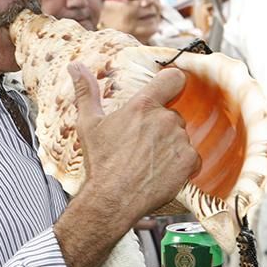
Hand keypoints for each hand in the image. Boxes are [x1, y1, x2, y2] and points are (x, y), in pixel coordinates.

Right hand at [68, 62, 198, 223]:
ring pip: (181, 136)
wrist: (113, 199)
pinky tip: (161, 172)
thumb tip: (75, 67)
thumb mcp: (88, 124)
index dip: (172, 83)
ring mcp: (179, 140)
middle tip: (142, 144)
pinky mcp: (189, 161)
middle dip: (161, 126)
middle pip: (173, 114)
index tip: (167, 91)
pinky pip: (191, 157)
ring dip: (170, 145)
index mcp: (142, 106)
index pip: (173, 78)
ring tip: (149, 161)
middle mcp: (165, 119)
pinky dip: (180, 164)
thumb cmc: (101, 163)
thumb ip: (85, 91)